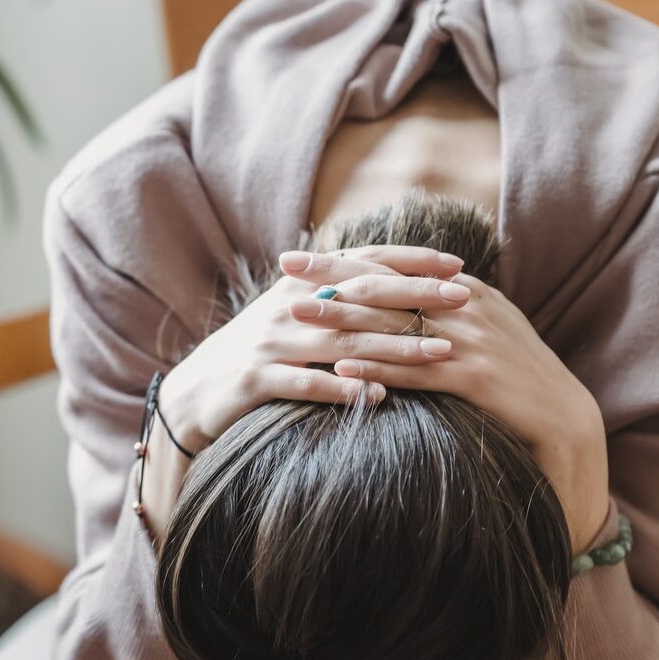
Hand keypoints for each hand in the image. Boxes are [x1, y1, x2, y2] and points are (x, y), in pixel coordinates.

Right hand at [159, 245, 468, 450]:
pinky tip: (378, 398)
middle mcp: (288, 308)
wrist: (194, 392)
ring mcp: (271, 343)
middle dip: (417, 298)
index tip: (456, 266)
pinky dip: (343, 390)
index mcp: (301, 286)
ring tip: (440, 354)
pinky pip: (307, 384)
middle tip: (463, 301)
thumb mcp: (292, 316)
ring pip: (343, 341)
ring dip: (395, 348)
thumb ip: (334, 296)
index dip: (410, 262)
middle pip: (362, 298)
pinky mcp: (256, 379)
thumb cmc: (256, 354)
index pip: (364, 263)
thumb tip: (393, 280)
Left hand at [315, 270, 611, 554]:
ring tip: (299, 316)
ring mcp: (471, 341)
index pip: (393, 266)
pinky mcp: (475, 378)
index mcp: (464, 290)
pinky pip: (415, 370)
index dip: (343, 260)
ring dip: (342, 319)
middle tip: (285, 272)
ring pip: (395, 325)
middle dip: (331, 278)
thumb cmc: (515, 377)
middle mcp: (466, 306)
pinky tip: (342, 367)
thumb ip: (444, 310)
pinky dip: (376, 367)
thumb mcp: (483, 330)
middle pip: (386, 286)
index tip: (300, 255)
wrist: (563, 418)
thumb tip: (396, 298)